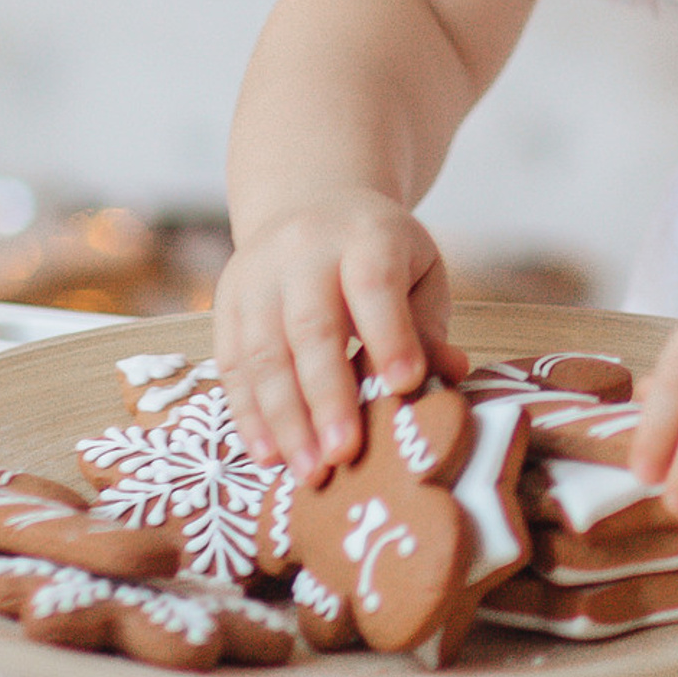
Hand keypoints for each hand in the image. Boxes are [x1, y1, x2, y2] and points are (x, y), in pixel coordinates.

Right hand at [214, 192, 467, 480]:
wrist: (312, 206)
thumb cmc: (380, 253)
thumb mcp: (417, 271)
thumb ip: (427, 324)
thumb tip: (450, 374)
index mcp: (366, 233)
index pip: (375, 283)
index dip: (389, 334)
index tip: (406, 387)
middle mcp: (305, 249)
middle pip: (312, 325)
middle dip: (327, 395)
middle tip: (344, 454)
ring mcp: (258, 275)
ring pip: (264, 352)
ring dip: (284, 419)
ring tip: (308, 470)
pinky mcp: (227, 303)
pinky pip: (232, 364)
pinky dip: (249, 415)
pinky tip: (269, 455)